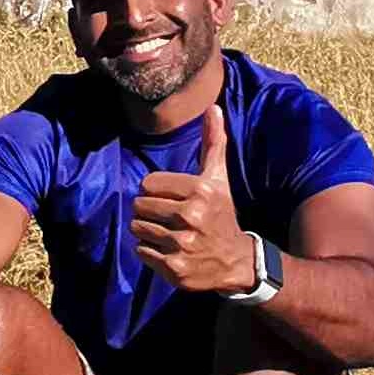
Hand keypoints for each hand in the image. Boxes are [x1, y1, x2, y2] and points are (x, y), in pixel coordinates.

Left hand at [128, 105, 257, 296]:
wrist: (236, 262)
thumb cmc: (221, 214)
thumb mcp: (218, 179)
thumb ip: (213, 143)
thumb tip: (213, 107)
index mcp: (200, 191)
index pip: (148, 184)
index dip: (155, 191)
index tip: (171, 199)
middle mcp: (191, 217)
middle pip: (139, 206)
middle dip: (148, 211)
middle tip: (167, 218)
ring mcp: (183, 244)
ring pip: (137, 229)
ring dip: (147, 231)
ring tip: (167, 233)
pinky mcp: (174, 268)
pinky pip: (141, 252)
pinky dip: (150, 252)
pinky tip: (168, 250)